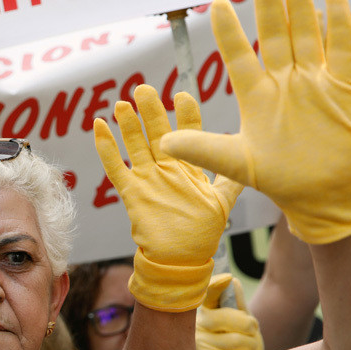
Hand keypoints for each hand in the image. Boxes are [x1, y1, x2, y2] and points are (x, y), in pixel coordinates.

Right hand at [94, 84, 241, 310]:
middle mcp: (166, 169)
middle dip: (150, 111)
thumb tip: (252, 161)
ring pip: (135, 146)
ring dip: (128, 124)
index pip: (187, 133)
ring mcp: (147, 180)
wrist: (181, 260)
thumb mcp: (222, 203)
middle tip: (144, 88)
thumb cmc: (202, 234)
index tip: (181, 96)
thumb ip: (232, 181)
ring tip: (121, 102)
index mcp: (188, 168)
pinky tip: (99, 127)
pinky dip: (106, 148)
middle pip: (156, 133)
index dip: (184, 115)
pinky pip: (115, 167)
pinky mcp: (131, 193)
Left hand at [161, 0, 350, 244]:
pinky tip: (335, 0)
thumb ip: (201, 149)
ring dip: (301, 7)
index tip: (217, 4)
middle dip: (269, 6)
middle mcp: (284, 83)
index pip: (239, 55)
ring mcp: (313, 82)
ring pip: (306, 34)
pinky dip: (340, 24)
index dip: (229, 31)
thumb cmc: (278, 180)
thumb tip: (162, 144)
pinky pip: (341, 48)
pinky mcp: (341, 87)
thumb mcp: (234, 163)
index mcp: (256, 97)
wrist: (321, 195)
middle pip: (276, 35)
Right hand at [196, 274, 263, 349]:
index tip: (228, 278)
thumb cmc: (242, 337)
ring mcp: (199, 343)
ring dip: (251, 344)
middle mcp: (197, 325)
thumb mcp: (243, 316)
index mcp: (207, 310)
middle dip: (247, 324)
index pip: (209, 293)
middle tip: (253, 329)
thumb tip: (231, 280)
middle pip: (225, 317)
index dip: (216, 285)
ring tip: (249, 346)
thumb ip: (237, 300)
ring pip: (235, 340)